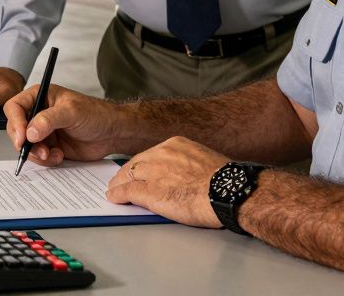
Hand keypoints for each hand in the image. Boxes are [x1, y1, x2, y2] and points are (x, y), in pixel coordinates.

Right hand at [3, 84, 129, 165]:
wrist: (112, 134)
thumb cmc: (96, 114)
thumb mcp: (72, 112)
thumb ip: (49, 120)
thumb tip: (30, 131)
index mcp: (40, 97)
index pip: (15, 107)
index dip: (16, 122)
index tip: (23, 137)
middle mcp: (38, 114)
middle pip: (16, 128)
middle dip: (24, 142)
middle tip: (38, 150)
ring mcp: (43, 131)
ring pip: (25, 146)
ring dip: (36, 154)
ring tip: (51, 155)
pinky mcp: (50, 146)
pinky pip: (38, 156)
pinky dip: (46, 160)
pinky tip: (59, 156)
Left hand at [105, 136, 229, 227]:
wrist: (229, 192)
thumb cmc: (225, 182)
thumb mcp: (204, 162)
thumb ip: (187, 165)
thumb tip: (183, 176)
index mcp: (177, 144)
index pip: (151, 154)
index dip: (143, 165)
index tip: (139, 170)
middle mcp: (162, 154)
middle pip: (136, 162)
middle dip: (127, 173)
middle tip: (120, 180)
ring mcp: (154, 172)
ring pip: (128, 175)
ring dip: (119, 184)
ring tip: (114, 190)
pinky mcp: (150, 191)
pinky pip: (128, 191)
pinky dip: (118, 195)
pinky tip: (115, 198)